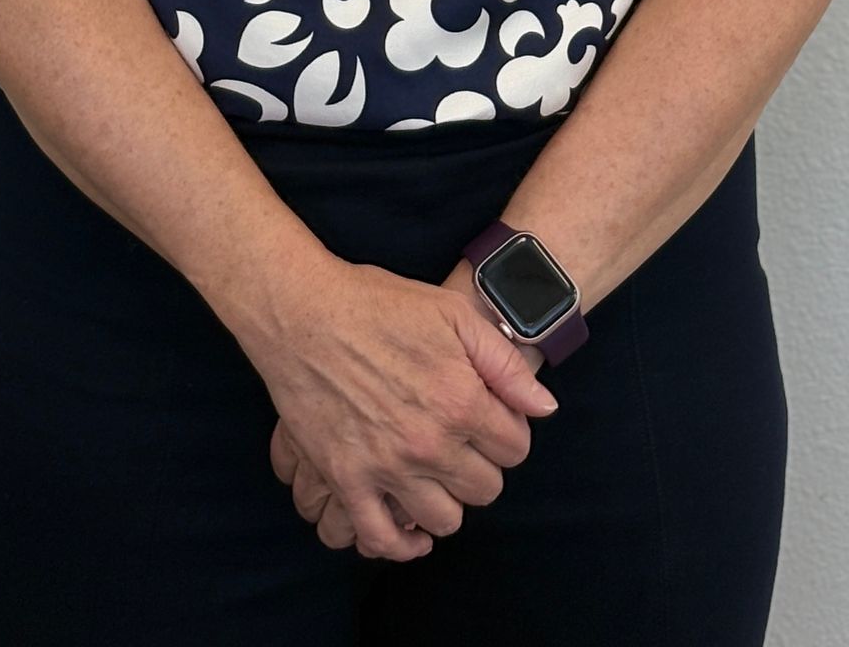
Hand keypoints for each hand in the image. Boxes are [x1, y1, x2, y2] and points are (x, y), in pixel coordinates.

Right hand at [258, 254, 551, 559]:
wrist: (304, 313)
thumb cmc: (379, 304)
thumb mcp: (453, 314)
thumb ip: (505, 364)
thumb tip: (544, 408)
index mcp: (461, 400)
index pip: (515, 449)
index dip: (508, 434)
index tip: (491, 421)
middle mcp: (429, 442)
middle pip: (485, 489)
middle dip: (481, 467)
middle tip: (464, 445)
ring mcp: (386, 466)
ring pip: (444, 520)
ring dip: (447, 502)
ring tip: (436, 476)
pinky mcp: (346, 480)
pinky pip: (381, 539)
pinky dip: (401, 543)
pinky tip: (409, 527)